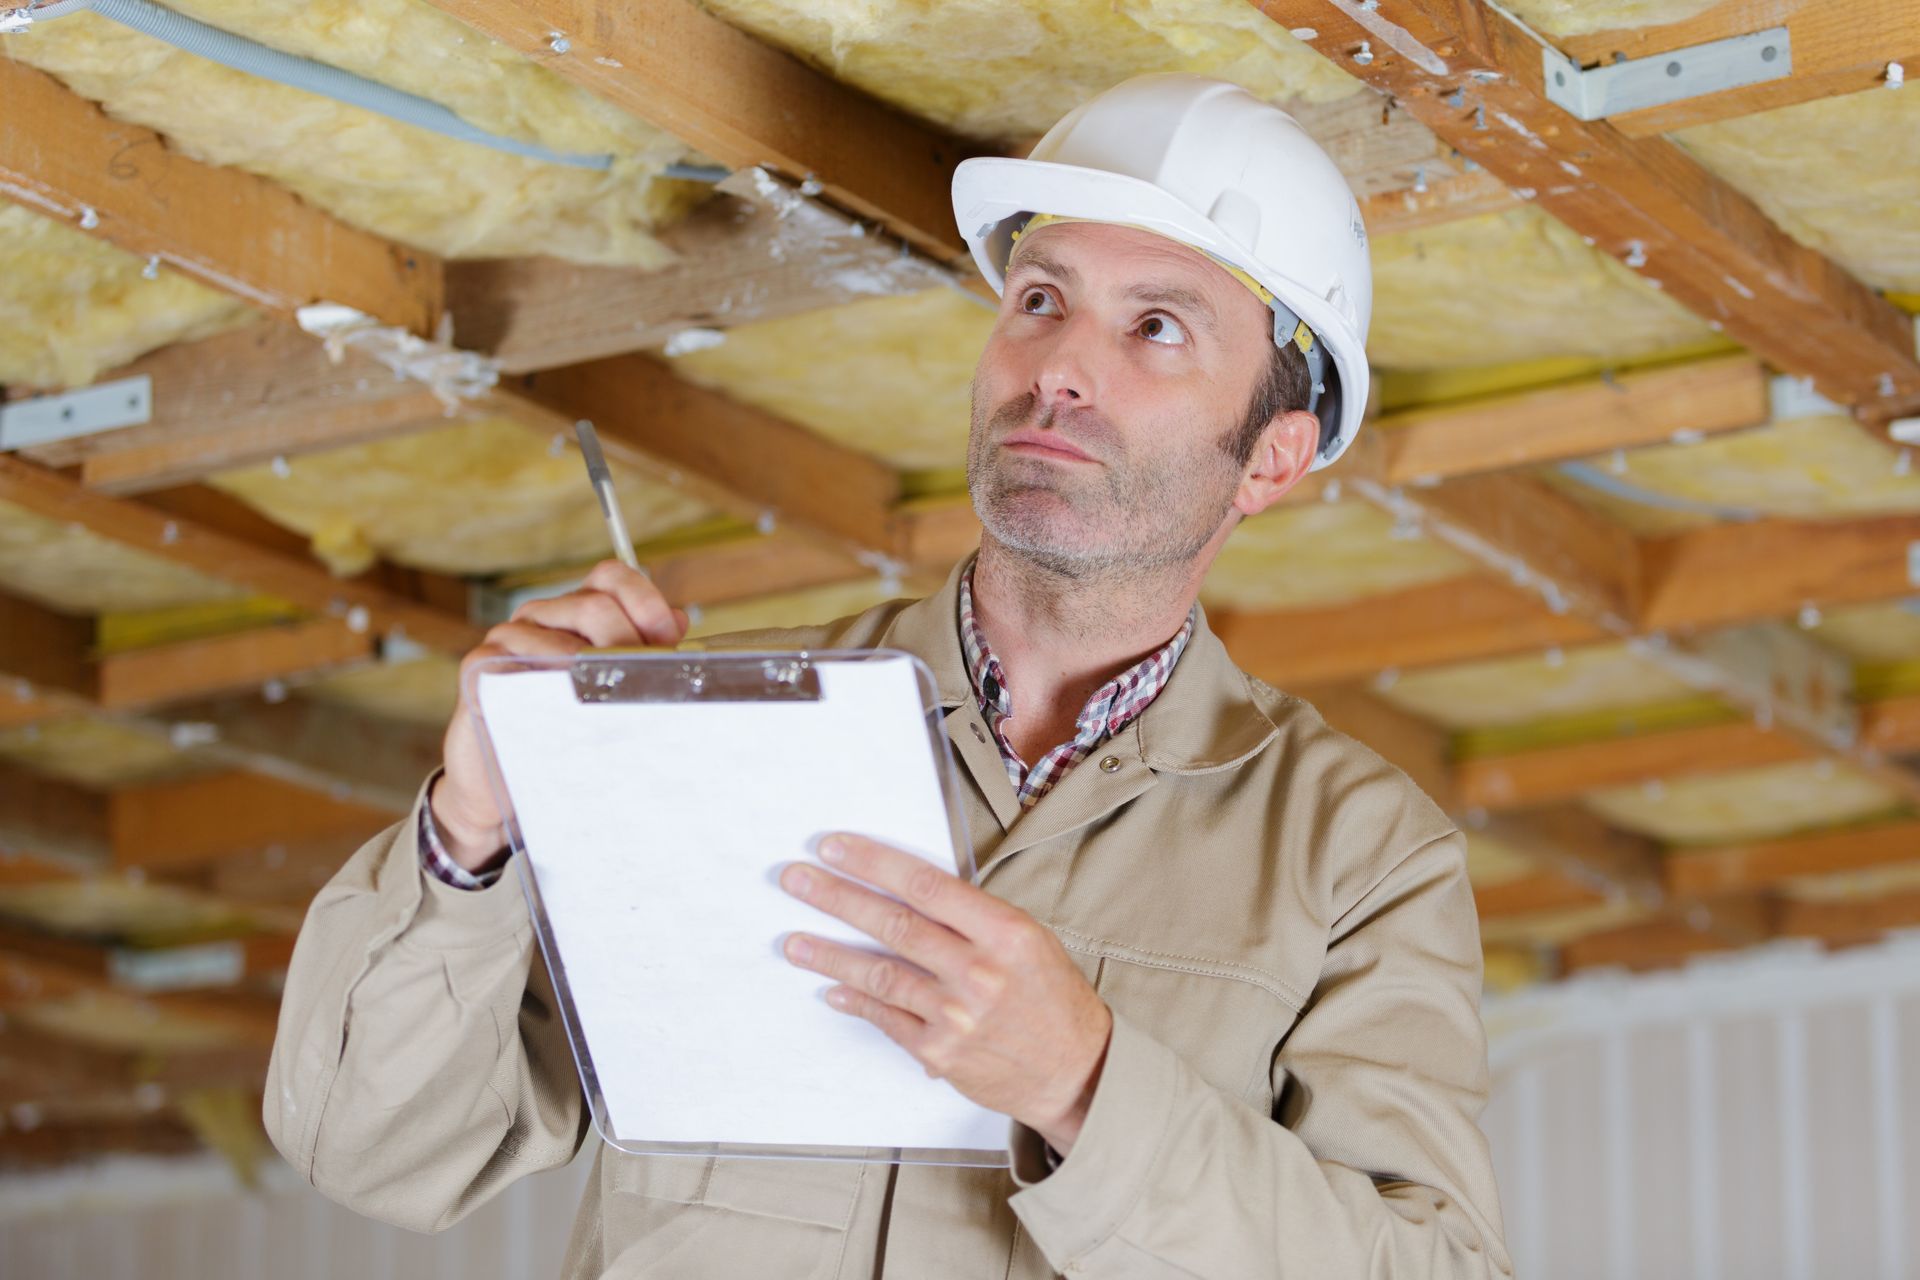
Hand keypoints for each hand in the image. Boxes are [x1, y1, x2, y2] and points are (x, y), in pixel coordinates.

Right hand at [432, 559, 687, 869]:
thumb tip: (678, 620)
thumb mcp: (608, 688)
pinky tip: (575, 713)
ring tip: (619, 706)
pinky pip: (523, 668)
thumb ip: (641, 651)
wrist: (502, 776)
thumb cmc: (564, 728)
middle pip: (594, 607)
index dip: (644, 601)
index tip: (668, 640)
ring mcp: (507, 637)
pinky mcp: (481, 667)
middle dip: (631, 646)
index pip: (611, 577)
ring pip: (563, 642)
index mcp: (574, 610)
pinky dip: (556, 690)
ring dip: (598, 676)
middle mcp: (540, 615)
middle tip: (649, 685)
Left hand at [779, 834, 1111, 1154]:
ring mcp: (955, 1016)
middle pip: (892, 924)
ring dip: (829, 955)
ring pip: (878, 974)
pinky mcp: (939, 1053)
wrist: (1076, 1070)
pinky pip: (885, 1018)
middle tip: (796, 879)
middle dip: (835, 897)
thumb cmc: (1051, 997)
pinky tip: (832, 988)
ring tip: (794, 941)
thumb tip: (908, 890)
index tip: (835, 847)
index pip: (925, 885)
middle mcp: (978, 971)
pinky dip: (855, 1001)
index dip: (873, 862)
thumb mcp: (1028, 940)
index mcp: (1004, 932)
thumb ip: (972, 917)